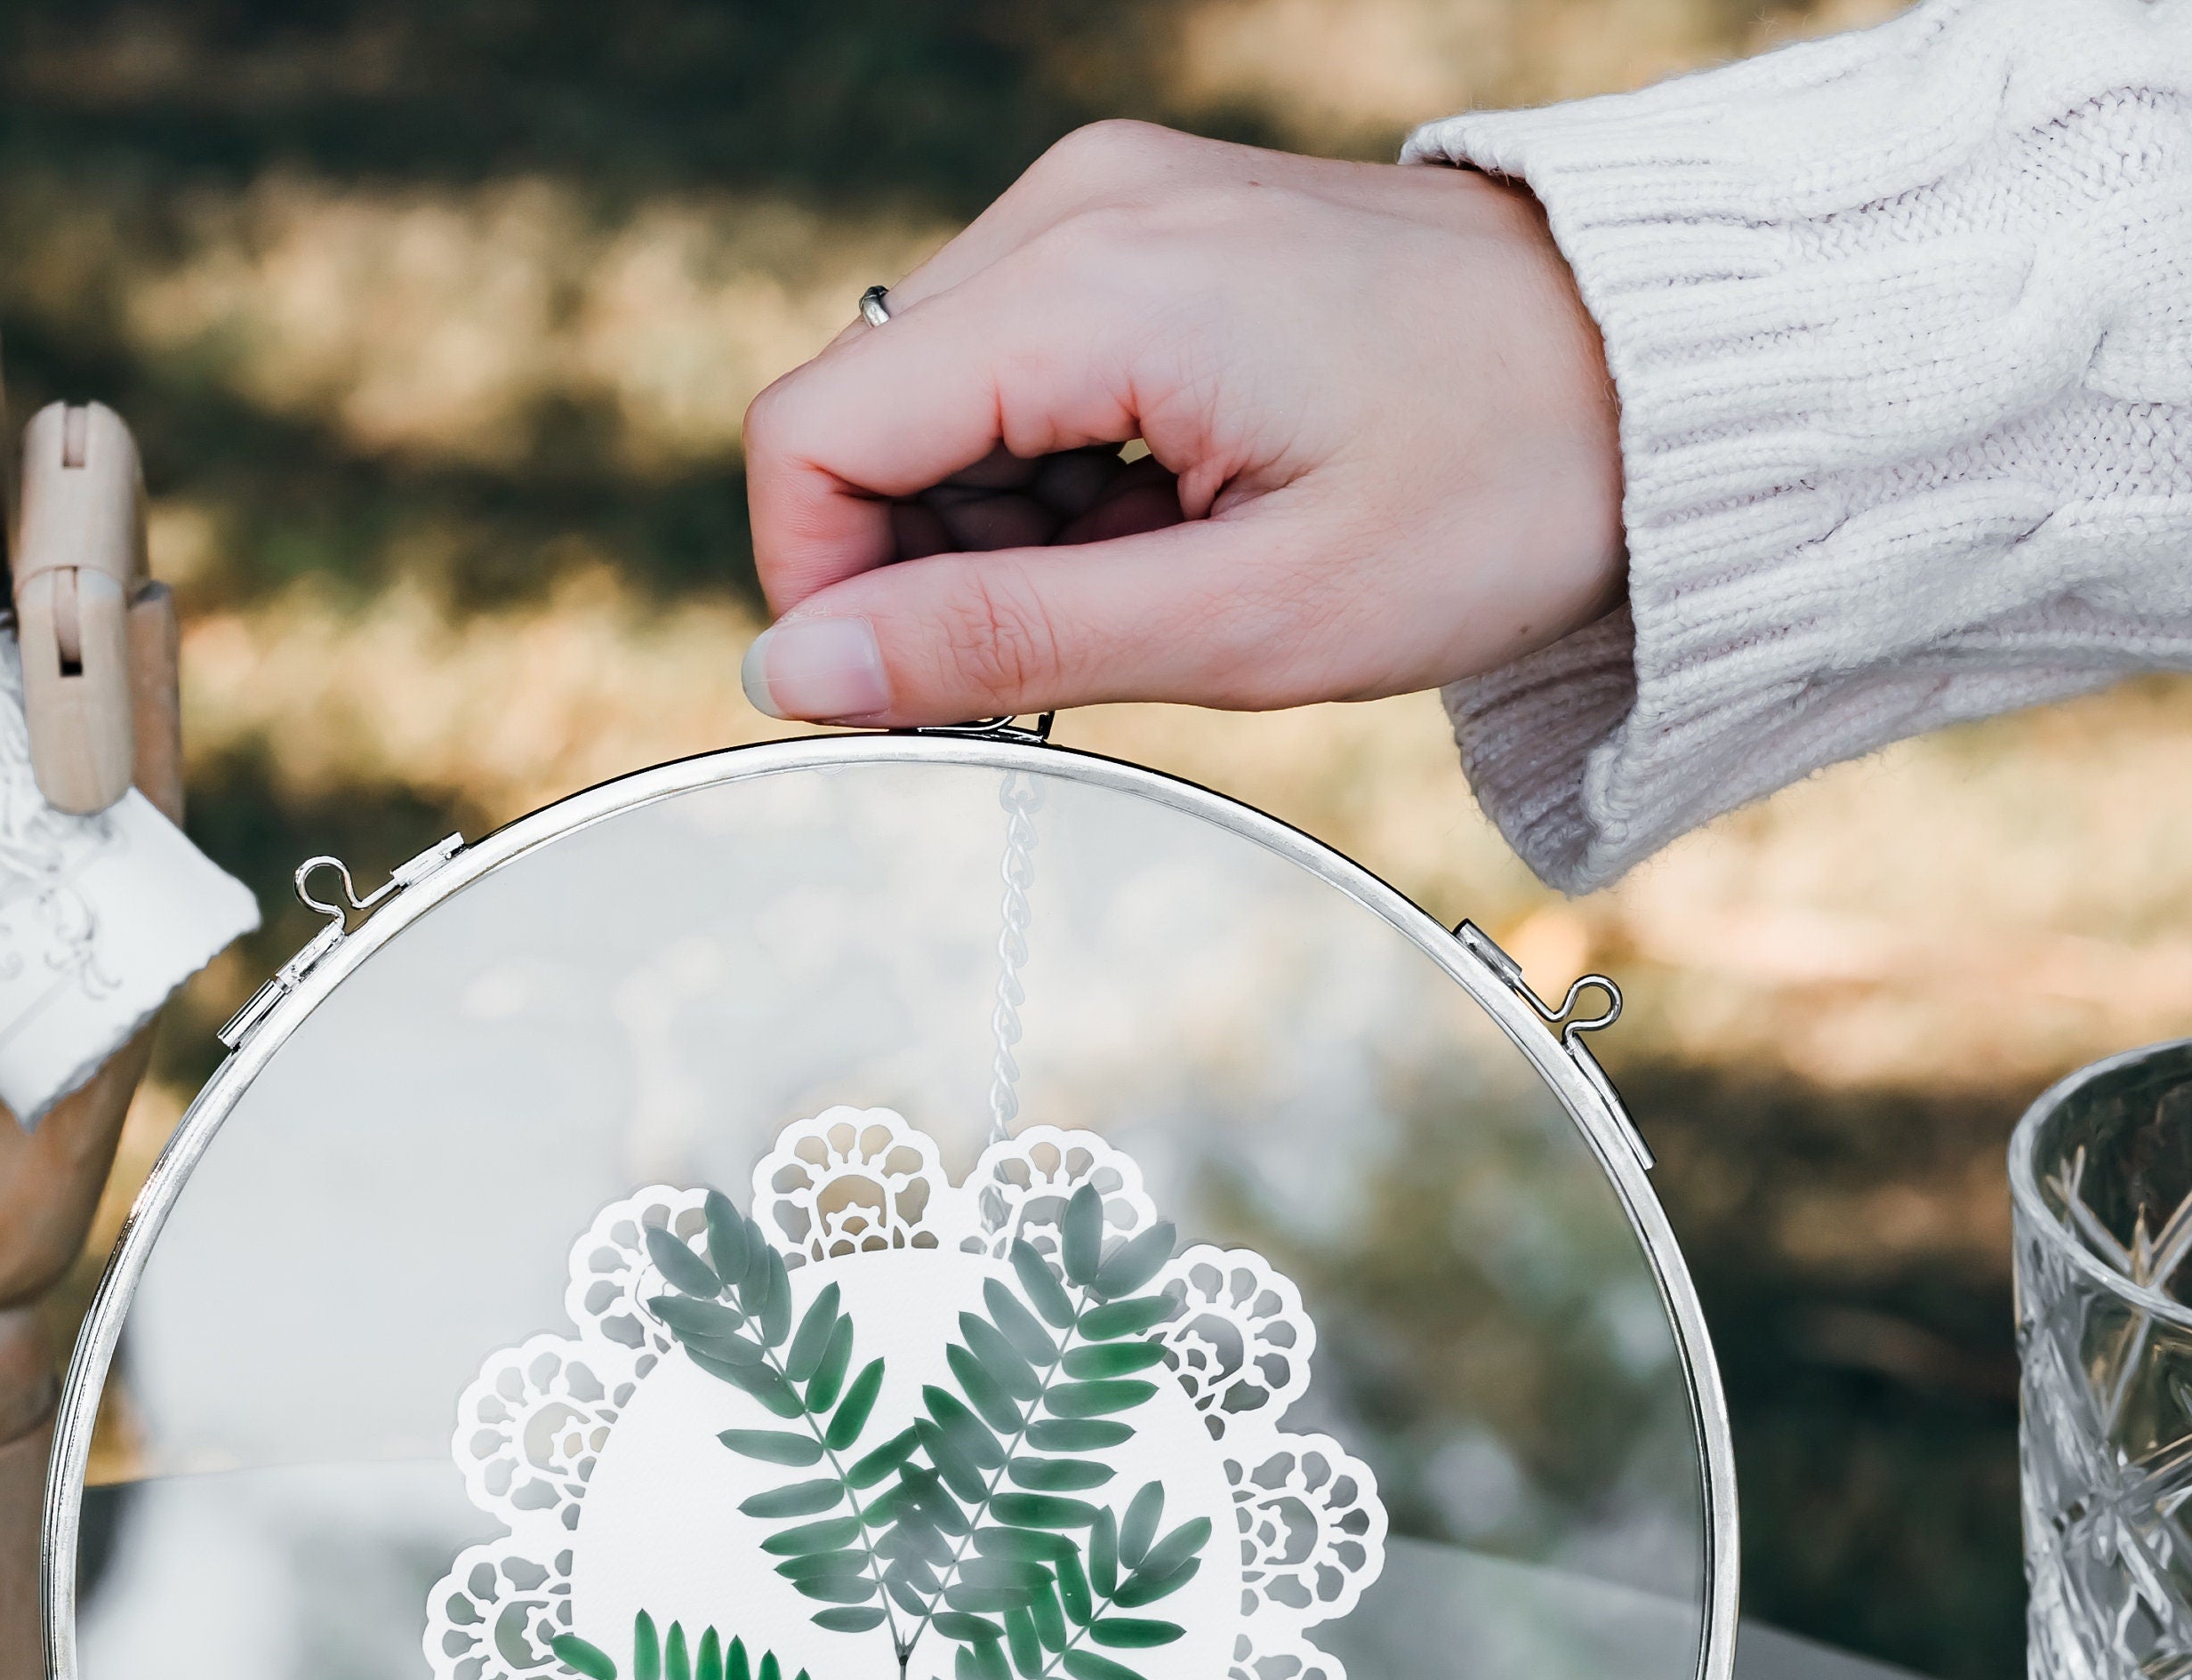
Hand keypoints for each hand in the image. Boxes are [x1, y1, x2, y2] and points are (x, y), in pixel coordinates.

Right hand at [739, 121, 1624, 726]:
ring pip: (927, 409)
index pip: (810, 438)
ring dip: (992, 535)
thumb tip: (790, 676)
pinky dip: (1049, 483)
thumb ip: (997, 640)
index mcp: (1090, 284)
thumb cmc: (1495, 494)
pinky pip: (1010, 375)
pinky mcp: (1145, 235)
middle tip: (1072, 658)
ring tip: (1154, 583)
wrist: (1665, 377)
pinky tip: (1167, 524)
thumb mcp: (1243, 616)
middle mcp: (1076, 208)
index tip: (922, 694)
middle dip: (919, 571)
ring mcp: (1110, 207)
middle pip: (858, 420)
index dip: (825, 596)